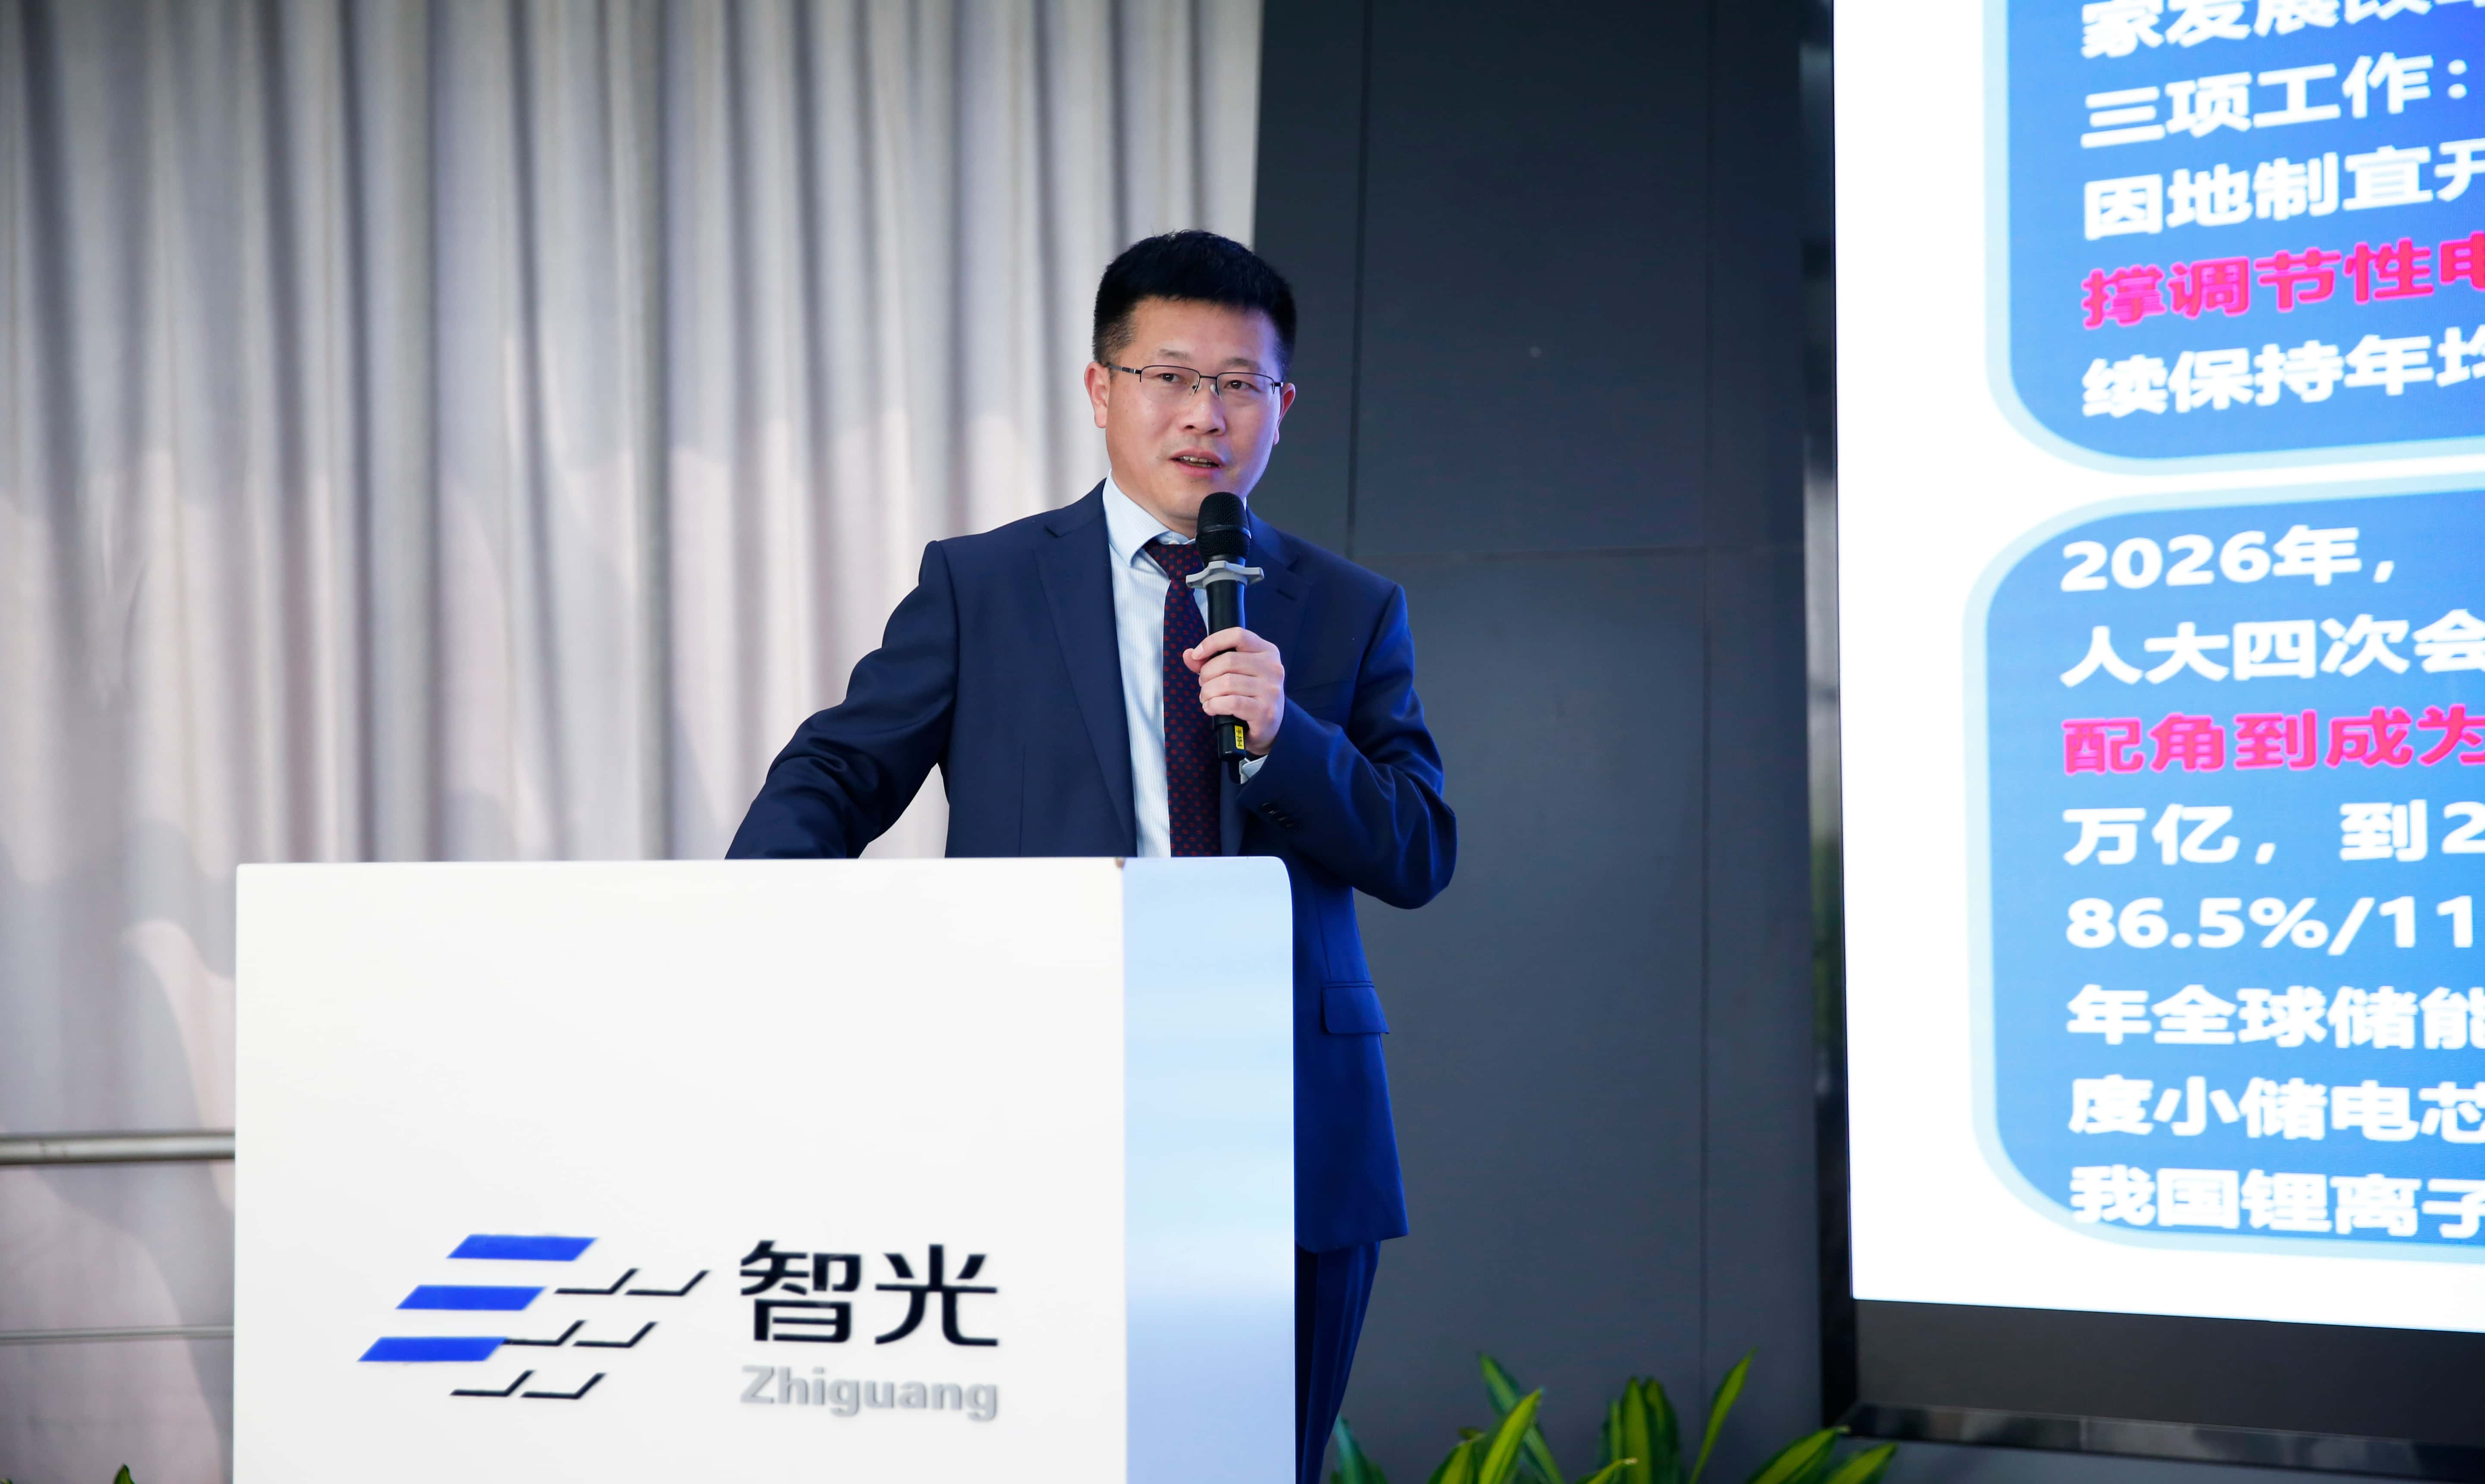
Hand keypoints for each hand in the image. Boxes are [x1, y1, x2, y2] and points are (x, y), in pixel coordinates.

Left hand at [1185, 627, 1284, 754]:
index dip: (1213, 642)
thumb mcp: (1234, 673)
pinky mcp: (1265, 711)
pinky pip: (1231, 702)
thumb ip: (1210, 662)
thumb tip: (1189, 654)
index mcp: (1267, 652)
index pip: (1238, 635)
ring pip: (1227, 682)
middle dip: (1207, 673)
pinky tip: (1211, 708)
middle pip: (1228, 660)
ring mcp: (1270, 690)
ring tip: (1207, 698)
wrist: (1270, 726)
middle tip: (1204, 684)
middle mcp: (1273, 668)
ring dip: (1208, 692)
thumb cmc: (1249, 695)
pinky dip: (1214, 705)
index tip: (1197, 654)